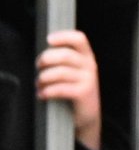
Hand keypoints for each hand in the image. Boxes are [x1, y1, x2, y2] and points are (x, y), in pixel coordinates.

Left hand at [36, 30, 100, 149]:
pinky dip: (47, 92)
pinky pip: (60, 88)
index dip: (63, 36)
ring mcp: (88, 79)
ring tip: (39, 84)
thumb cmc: (74, 89)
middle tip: (38, 67)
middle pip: (65, 55)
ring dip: (43, 78)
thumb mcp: (73, 70)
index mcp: (87, 56)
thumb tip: (44, 53)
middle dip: (45, 59)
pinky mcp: (84, 93)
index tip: (49, 40)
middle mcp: (90, 65)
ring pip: (59, 72)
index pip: (79, 39)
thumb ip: (63, 59)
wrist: (87, 113)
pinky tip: (42, 95)